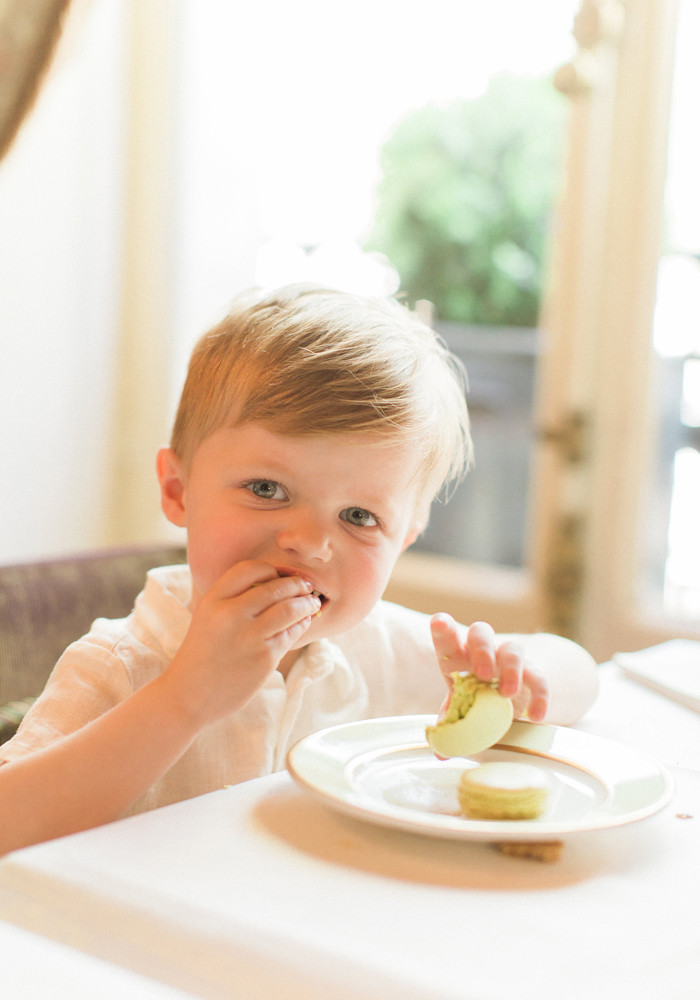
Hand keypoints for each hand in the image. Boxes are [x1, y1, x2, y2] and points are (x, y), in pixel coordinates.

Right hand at [163, 561, 320, 726]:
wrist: (188, 695)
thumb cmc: (202, 653)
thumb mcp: (207, 616)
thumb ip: (232, 598)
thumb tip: (273, 582)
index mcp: (213, 600)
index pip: (249, 569)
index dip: (269, 569)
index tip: (279, 575)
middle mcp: (230, 614)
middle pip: (274, 588)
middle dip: (295, 585)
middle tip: (305, 586)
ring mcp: (249, 637)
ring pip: (289, 609)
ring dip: (306, 603)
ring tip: (312, 602)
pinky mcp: (264, 658)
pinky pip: (291, 634)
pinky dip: (302, 624)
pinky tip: (304, 622)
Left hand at [429, 612, 548, 721]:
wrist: (508, 696)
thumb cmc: (474, 695)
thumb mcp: (460, 707)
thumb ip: (451, 720)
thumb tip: (439, 750)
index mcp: (457, 655)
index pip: (448, 637)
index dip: (443, 627)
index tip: (439, 622)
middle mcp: (483, 650)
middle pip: (481, 632)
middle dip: (482, 650)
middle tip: (482, 674)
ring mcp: (508, 658)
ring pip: (512, 648)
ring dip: (511, 669)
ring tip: (507, 693)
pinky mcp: (531, 673)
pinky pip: (539, 678)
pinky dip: (540, 696)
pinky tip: (536, 716)